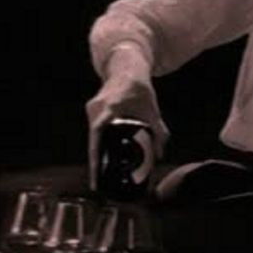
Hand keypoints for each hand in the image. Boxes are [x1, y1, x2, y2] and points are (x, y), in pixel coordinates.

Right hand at [85, 46, 166, 189]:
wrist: (127, 68)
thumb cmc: (140, 88)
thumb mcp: (151, 109)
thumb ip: (158, 130)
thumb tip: (160, 153)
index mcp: (111, 108)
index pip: (99, 137)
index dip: (97, 158)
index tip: (96, 175)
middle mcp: (97, 109)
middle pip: (94, 141)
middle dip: (96, 162)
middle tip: (98, 184)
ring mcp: (93, 110)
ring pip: (94, 137)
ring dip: (97, 153)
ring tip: (99, 176)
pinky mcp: (93, 110)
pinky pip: (95, 131)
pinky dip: (99, 143)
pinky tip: (103, 157)